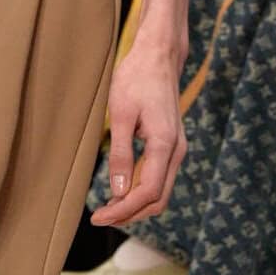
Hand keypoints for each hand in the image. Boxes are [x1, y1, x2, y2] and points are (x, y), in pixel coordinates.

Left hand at [91, 38, 187, 225]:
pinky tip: (120, 191)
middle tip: (99, 217)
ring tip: (107, 209)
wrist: (158, 56)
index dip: (123, 211)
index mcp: (165, 144)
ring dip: (136, 205)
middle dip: (130, 214)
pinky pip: (160, 178)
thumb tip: (117, 192)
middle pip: (158, 199)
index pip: (147, 193)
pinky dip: (141, 192)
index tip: (98, 217)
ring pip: (161, 192)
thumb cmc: (137, 79)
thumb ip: (121, 154)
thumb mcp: (122, 115)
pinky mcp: (171, 145)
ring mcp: (177, 149)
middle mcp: (177, 151)